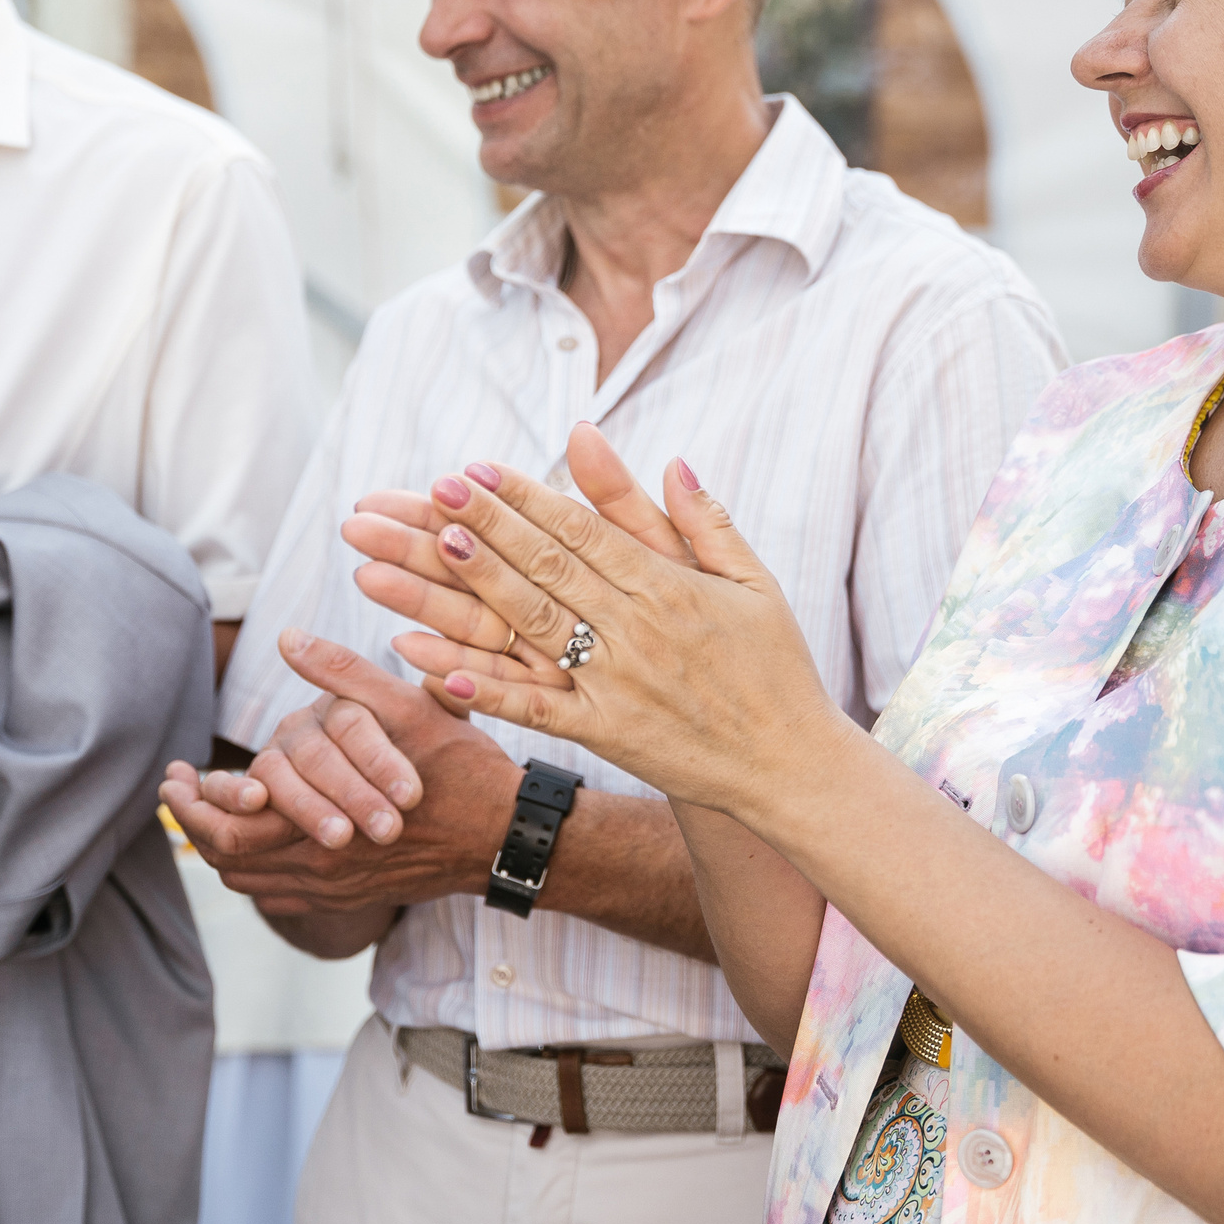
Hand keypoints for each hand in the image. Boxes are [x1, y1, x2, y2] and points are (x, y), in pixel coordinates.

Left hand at [160, 630, 522, 914]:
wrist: (506, 833)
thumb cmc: (461, 769)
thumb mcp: (408, 709)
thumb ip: (344, 674)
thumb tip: (289, 638)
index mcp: (322, 822)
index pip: (228, 825)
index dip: (191, 801)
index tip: (172, 775)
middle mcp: (321, 866)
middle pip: (227, 858)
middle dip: (194, 821)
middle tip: (176, 790)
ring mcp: (334, 888)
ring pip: (249, 880)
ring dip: (219, 846)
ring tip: (206, 811)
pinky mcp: (350, 897)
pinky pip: (280, 895)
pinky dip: (254, 871)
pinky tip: (255, 841)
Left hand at [406, 423, 842, 818]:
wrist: (790, 764)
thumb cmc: (775, 667)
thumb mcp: (754, 581)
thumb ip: (705, 522)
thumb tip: (672, 459)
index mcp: (669, 585)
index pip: (584, 528)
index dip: (528, 496)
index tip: (480, 467)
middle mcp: (637, 628)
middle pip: (549, 565)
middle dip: (490, 524)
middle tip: (437, 489)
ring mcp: (617, 682)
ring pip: (534, 624)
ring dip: (480, 585)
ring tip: (434, 547)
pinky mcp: (605, 733)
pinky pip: (535, 709)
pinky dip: (486, 690)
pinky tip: (434, 671)